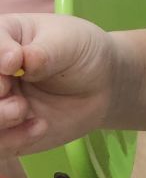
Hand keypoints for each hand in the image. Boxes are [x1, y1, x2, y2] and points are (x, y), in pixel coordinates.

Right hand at [0, 14, 119, 156]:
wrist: (102, 85)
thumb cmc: (81, 52)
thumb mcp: (68, 43)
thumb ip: (43, 53)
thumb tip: (20, 60)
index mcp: (1, 38)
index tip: (15, 62)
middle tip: (13, 95)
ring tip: (23, 110)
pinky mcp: (6, 131)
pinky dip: (12, 139)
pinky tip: (40, 126)